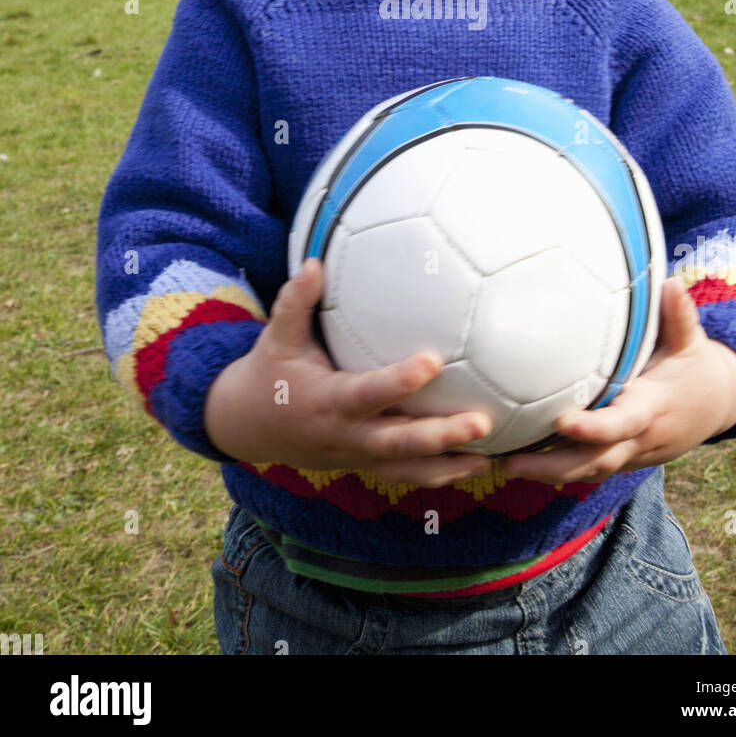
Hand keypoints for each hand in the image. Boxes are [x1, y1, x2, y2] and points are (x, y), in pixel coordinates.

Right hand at [204, 257, 493, 486]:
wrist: (247, 427)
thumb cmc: (268, 373)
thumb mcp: (276, 338)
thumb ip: (296, 302)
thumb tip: (315, 261)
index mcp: (328, 402)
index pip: (369, 393)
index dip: (400, 381)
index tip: (435, 360)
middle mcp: (345, 435)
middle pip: (398, 442)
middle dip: (440, 435)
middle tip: (482, 422)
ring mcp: (356, 455)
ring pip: (405, 467)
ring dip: (448, 465)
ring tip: (489, 458)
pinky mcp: (364, 464)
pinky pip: (404, 475)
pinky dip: (438, 475)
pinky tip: (475, 467)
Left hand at [498, 276, 735, 484]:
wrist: (717, 406)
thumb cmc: (695, 366)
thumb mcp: (692, 341)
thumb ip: (679, 316)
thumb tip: (670, 283)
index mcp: (651, 408)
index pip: (621, 424)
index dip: (593, 427)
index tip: (561, 420)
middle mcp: (638, 438)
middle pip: (595, 461)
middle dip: (552, 466)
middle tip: (509, 462)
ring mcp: (629, 453)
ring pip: (586, 471)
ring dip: (545, 473)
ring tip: (500, 465)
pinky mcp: (620, 457)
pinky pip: (587, 468)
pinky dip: (555, 469)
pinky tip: (517, 461)